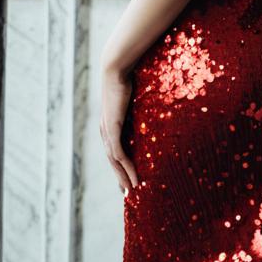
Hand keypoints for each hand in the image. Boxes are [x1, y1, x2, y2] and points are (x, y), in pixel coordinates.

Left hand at [100, 68, 139, 195]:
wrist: (116, 68)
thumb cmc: (128, 77)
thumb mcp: (135, 97)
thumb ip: (140, 106)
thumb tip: (156, 105)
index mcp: (110, 124)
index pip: (114, 151)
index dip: (121, 166)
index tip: (129, 178)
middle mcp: (105, 130)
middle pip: (113, 161)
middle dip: (120, 177)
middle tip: (129, 193)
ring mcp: (107, 130)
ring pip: (115, 161)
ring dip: (124, 177)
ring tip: (133, 190)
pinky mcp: (112, 129)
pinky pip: (119, 154)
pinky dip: (126, 167)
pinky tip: (134, 178)